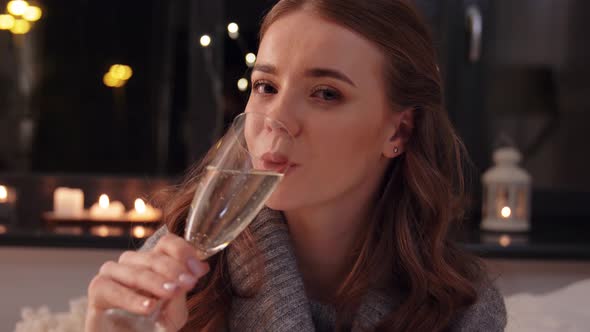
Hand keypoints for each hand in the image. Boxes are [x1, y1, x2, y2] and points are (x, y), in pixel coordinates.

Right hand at [85, 233, 209, 331]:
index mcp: (152, 264)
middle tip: (189, 283)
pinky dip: (130, 297)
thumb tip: (200, 267)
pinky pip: (109, 288)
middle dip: (173, 269)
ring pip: (133, 270)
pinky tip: (148, 306)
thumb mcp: (174, 313)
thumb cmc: (151, 330)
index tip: (198, 270)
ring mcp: (111, 276)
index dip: (183, 252)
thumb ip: (183, 291)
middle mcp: (131, 265)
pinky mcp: (96, 293)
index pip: (166, 243)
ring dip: (154, 280)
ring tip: (170, 292)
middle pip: (152, 255)